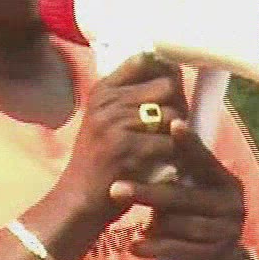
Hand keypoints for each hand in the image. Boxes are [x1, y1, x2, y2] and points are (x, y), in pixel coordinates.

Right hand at [55, 54, 187, 227]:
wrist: (78, 199)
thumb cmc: (100, 161)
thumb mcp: (105, 120)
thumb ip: (130, 97)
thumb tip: (173, 73)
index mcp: (103, 90)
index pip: (144, 60)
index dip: (167, 71)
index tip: (173, 89)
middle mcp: (107, 100)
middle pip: (166, 85)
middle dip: (179, 105)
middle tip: (177, 126)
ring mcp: (114, 122)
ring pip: (173, 115)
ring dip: (180, 135)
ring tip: (172, 148)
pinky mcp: (125, 147)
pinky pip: (169, 142)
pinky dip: (175, 157)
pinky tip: (169, 165)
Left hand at [110, 119, 245, 259]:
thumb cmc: (192, 218)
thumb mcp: (191, 191)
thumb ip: (181, 169)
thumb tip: (159, 129)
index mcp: (227, 183)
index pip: (206, 161)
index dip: (190, 144)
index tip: (173, 124)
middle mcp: (232, 205)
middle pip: (185, 197)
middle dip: (148, 192)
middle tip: (116, 188)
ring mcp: (226, 233)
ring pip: (182, 225)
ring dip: (153, 224)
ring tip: (133, 224)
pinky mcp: (214, 257)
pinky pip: (181, 251)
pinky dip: (156, 248)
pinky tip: (136, 246)